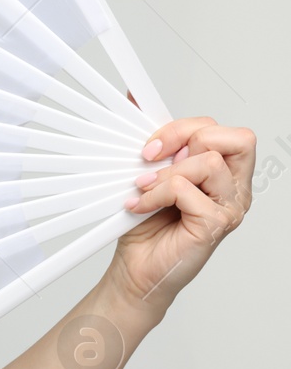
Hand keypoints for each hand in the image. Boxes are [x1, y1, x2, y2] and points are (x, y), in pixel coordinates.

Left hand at [107, 115, 255, 312]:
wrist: (135, 270)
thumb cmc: (145, 226)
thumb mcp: (145, 174)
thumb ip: (151, 140)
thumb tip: (132, 97)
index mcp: (222, 172)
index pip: (221, 130)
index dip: (183, 128)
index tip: (150, 145)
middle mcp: (234, 188)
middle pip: (236, 137)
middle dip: (184, 138)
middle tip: (151, 159)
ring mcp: (230, 207)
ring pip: (209, 161)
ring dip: (165, 173)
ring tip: (143, 189)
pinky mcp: (215, 224)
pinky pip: (188, 190)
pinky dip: (157, 194)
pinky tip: (141, 206)